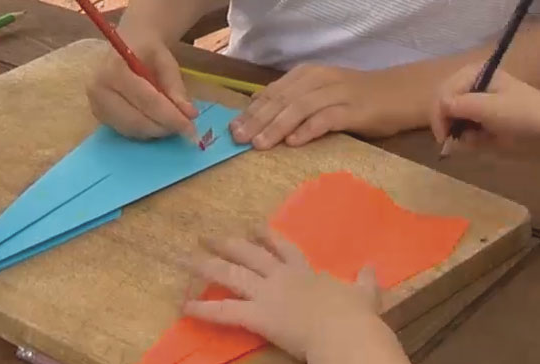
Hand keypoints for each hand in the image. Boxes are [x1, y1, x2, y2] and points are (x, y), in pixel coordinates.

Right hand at [87, 27, 197, 138]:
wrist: (127, 45)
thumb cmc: (147, 51)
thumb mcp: (166, 62)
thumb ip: (176, 88)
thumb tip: (190, 114)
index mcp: (114, 69)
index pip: (147, 101)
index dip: (171, 117)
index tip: (191, 128)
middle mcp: (99, 89)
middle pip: (136, 120)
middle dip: (164, 128)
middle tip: (186, 130)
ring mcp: (95, 105)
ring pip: (131, 129)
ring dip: (156, 132)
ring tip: (174, 124)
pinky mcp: (99, 116)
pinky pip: (125, 131)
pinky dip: (146, 131)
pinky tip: (158, 123)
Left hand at [183, 229, 406, 363]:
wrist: (346, 332)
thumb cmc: (356, 316)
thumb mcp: (365, 294)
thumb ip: (365, 280)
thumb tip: (372, 267)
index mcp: (304, 271)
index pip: (283, 247)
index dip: (266, 235)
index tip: (253, 226)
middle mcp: (281, 276)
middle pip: (248, 253)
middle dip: (226, 243)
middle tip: (206, 235)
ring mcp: (267, 293)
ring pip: (230, 274)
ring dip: (205, 265)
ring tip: (185, 258)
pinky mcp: (259, 314)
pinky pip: (225, 310)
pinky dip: (204, 307)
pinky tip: (185, 305)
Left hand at [229, 64, 425, 149]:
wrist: (401, 92)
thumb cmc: (357, 96)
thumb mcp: (320, 93)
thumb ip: (292, 100)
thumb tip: (258, 110)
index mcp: (307, 74)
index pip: (272, 92)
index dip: (250, 111)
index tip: (231, 129)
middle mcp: (319, 80)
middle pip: (281, 100)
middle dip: (256, 119)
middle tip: (237, 138)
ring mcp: (337, 93)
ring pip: (300, 108)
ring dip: (276, 126)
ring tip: (258, 143)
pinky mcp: (355, 109)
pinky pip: (327, 118)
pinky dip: (308, 130)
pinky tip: (293, 142)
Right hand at [431, 64, 539, 154]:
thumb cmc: (521, 113)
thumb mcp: (490, 107)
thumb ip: (461, 104)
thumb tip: (439, 105)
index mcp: (473, 74)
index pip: (443, 93)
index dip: (439, 114)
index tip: (443, 137)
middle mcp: (471, 84)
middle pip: (443, 103)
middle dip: (447, 123)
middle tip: (449, 141)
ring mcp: (476, 101)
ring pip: (451, 117)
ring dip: (458, 130)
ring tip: (472, 139)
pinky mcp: (481, 117)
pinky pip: (463, 126)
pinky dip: (468, 136)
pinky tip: (480, 139)